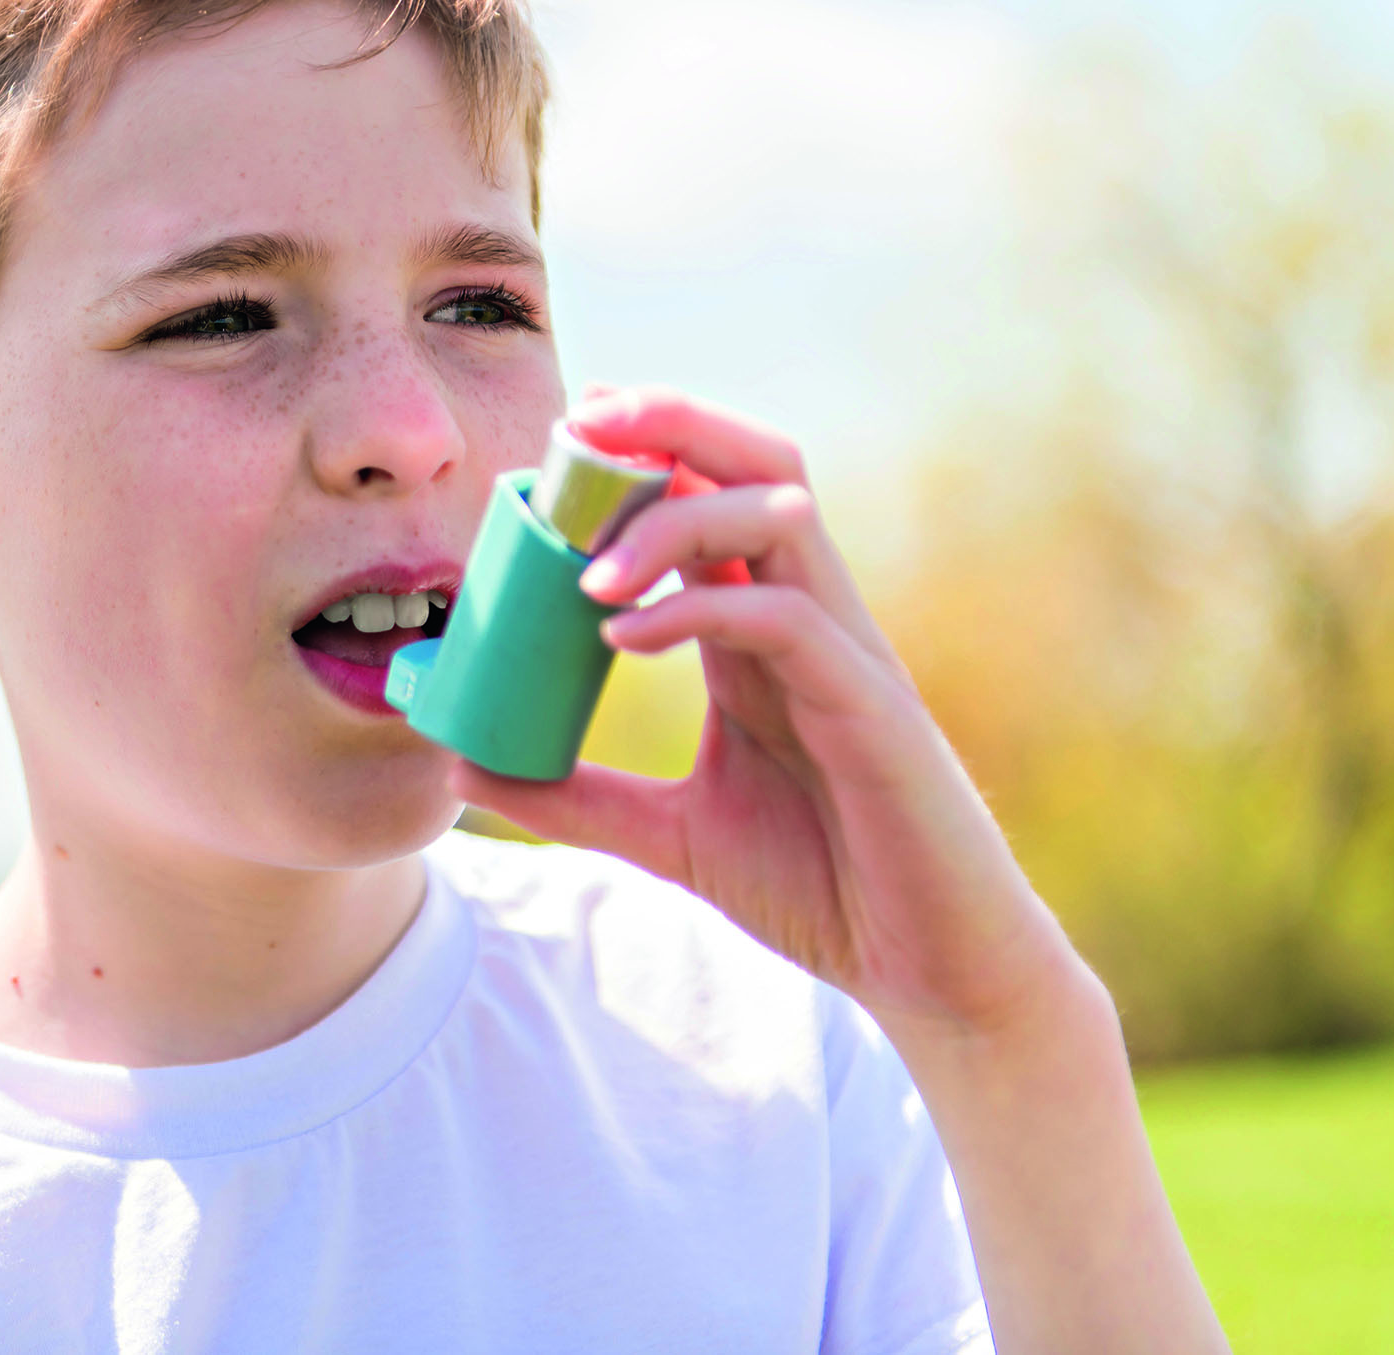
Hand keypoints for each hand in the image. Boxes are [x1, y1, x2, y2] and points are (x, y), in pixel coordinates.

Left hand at [452, 385, 1084, 1043]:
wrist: (926, 969)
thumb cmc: (821, 886)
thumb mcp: (670, 834)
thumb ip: (578, 797)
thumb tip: (466, 769)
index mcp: (762, 631)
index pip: (709, 497)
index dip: (642, 454)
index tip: (559, 442)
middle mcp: (809, 618)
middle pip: (756, 463)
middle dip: (670, 423)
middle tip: (579, 426)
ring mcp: (846, 654)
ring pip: (779, 512)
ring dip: (674, 515)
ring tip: (585, 572)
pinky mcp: (872, 707)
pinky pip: (785, 618)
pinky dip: (700, 609)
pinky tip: (623, 636)